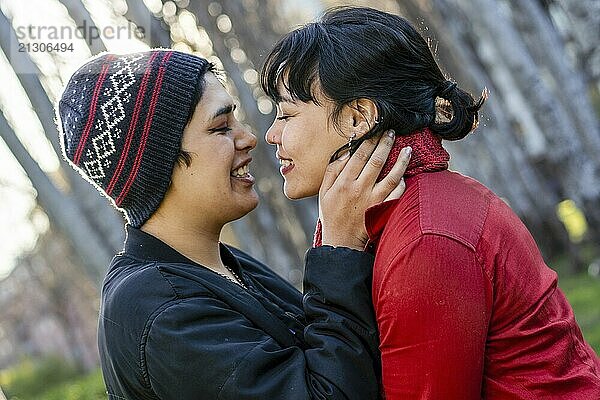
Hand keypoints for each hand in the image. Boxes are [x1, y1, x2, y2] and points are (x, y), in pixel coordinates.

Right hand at [319, 130, 411, 249]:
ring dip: (401, 160)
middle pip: (376, 161)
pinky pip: (397, 193)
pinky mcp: (383, 210)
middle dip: (385, 143)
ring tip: (407, 149)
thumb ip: (332, 171)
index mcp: (343, 183)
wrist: (342, 242)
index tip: (375, 130)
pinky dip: (402, 182)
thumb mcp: (323, 192)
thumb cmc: (331, 214)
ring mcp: (373, 200)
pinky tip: (405, 174)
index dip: (368, 140)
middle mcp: (359, 189)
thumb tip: (345, 153)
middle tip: (392, 132)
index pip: (359, 156)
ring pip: (392, 176)